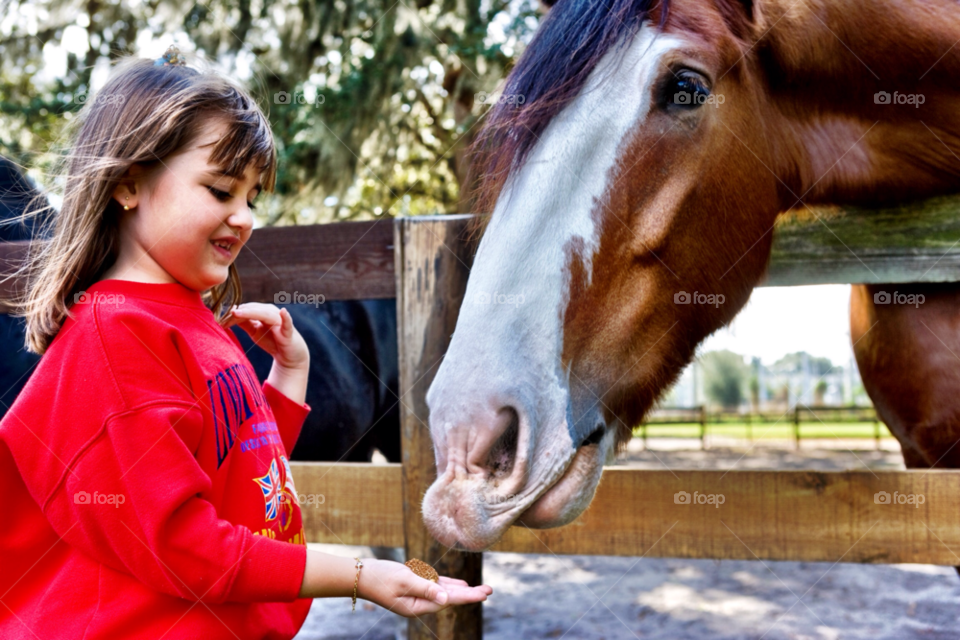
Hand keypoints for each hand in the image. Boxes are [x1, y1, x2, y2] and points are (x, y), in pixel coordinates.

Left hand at [224, 303, 308, 370]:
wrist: (289, 354)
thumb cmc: (272, 340)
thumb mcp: (255, 331)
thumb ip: (244, 322)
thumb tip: (230, 314)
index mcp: (263, 312)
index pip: (246, 309)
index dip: (233, 313)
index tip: (219, 319)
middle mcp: (271, 313)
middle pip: (253, 309)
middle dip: (239, 312)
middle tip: (224, 317)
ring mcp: (280, 321)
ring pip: (265, 314)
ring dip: (252, 312)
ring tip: (237, 312)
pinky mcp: (288, 331)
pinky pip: (287, 323)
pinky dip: (286, 317)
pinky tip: (283, 312)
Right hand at [358, 558, 492, 616]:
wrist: (361, 575)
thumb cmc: (381, 577)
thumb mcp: (404, 581)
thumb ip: (425, 589)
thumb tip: (445, 599)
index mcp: (418, 606)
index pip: (448, 601)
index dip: (468, 597)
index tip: (484, 594)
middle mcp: (420, 604)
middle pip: (450, 599)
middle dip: (470, 595)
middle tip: (489, 590)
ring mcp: (417, 596)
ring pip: (444, 593)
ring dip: (460, 591)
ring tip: (478, 590)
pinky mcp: (414, 587)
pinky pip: (435, 587)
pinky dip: (447, 585)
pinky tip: (458, 585)